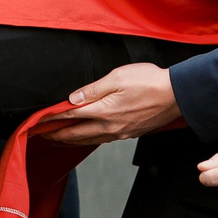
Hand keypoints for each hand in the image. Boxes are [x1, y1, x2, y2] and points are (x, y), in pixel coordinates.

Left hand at [39, 61, 180, 143]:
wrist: (177, 95)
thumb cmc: (149, 81)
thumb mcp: (117, 77)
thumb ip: (93, 89)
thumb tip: (73, 98)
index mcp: (104, 110)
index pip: (71, 116)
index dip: (53, 118)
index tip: (40, 120)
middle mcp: (110, 126)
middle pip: (77, 134)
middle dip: (57, 134)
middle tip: (42, 134)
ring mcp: (120, 132)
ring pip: (89, 140)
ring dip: (72, 140)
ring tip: (59, 138)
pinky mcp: (129, 133)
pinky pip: (103, 140)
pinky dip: (89, 139)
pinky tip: (87, 137)